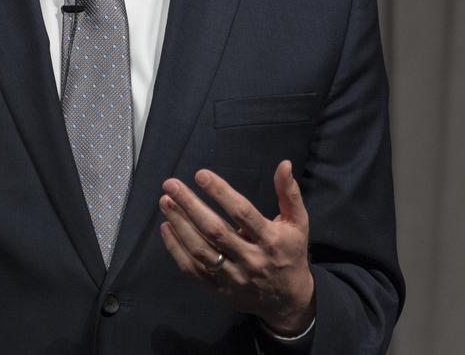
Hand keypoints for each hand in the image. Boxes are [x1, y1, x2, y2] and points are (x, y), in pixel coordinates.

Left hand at [159, 160, 314, 336]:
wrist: (288, 300)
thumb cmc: (290, 253)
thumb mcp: (298, 223)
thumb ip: (289, 193)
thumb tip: (284, 164)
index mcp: (270, 240)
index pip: (242, 213)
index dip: (221, 193)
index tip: (200, 174)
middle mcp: (251, 258)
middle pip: (215, 230)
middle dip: (190, 206)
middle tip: (171, 185)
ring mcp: (233, 276)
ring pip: (201, 250)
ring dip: (179, 224)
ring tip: (165, 201)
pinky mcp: (219, 288)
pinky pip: (193, 269)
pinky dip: (176, 248)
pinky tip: (167, 227)